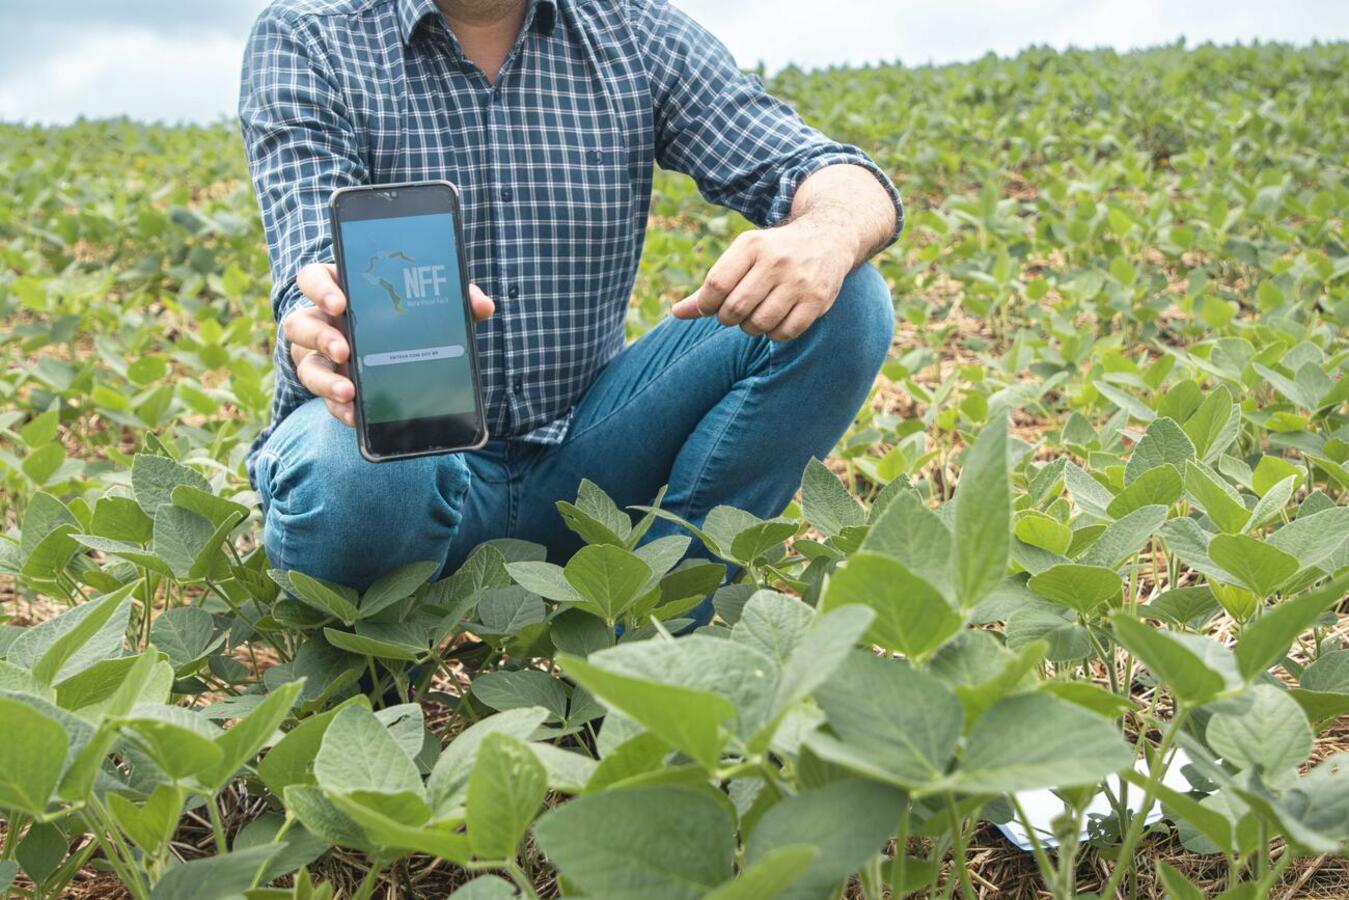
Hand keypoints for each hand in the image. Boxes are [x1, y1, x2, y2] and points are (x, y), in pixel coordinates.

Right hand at [284, 262, 494, 425]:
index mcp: (341, 290)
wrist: (400, 355)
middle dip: (321, 336)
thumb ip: (454, 300)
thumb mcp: (428, 305)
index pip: (314, 279)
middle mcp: (322, 321)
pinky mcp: (329, 385)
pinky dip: (338, 408)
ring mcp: (319, 356)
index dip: (320, 288)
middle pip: (301, 323)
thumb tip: (484, 306)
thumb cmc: (407, 318)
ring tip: (349, 391)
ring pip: (306, 365)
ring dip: (324, 380)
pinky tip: (356, 417)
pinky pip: (322, 399)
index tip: (339, 302)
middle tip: (345, 350)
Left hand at [670, 221, 853, 340]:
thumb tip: (676, 313)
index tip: (713, 305)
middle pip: (735, 308)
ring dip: (751, 327)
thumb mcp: (741, 258)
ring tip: (757, 315)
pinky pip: (785, 333)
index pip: (715, 285)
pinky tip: (777, 320)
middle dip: (729, 318)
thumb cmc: (772, 254)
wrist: (828, 238)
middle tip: (737, 312)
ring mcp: (798, 280)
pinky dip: (775, 333)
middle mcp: (776, 260)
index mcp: (751, 245)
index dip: (707, 304)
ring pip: (758, 324)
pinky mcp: (817, 299)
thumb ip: (709, 288)